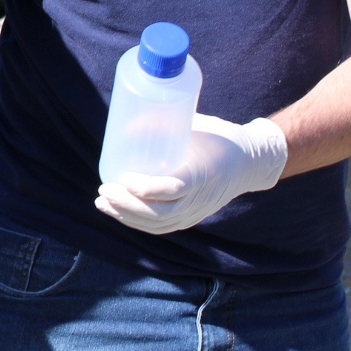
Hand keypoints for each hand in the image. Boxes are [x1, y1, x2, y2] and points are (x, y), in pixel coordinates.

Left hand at [95, 114, 287, 234]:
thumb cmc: (219, 139)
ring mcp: (194, 213)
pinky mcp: (190, 218)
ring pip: (157, 224)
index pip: (171, 190)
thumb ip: (164, 124)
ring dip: (126, 216)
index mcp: (201, 175)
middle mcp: (198, 200)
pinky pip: (161, 227)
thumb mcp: (197, 126)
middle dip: (126, 205)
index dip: (145, 188)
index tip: (123, 177)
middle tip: (104, 189)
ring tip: (102, 202)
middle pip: (158, 213)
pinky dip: (136, 223)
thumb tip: (126, 123)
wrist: (248, 164)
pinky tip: (117, 213)